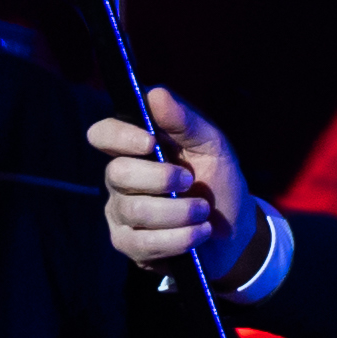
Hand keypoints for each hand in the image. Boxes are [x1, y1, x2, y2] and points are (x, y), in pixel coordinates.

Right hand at [87, 87, 260, 280]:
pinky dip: (179, 238)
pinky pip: (143, 243)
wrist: (233, 230)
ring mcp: (120, 212)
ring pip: (134, 210)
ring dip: (179, 212)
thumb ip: (185, 121)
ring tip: (203, 212)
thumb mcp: (212, 145)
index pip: (103, 134)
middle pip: (117, 173)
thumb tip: (156, 93)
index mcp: (136, 148)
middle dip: (160, 178)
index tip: (150, 141)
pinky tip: (199, 233)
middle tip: (190, 180)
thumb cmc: (217, 179)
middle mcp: (120, 179)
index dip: (119, 136)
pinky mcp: (128, 244)